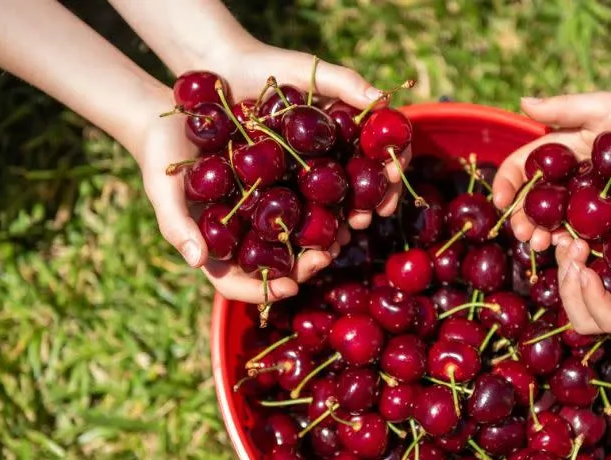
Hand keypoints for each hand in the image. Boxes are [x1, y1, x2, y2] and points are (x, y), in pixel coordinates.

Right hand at [134, 43, 406, 302]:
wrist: (173, 117)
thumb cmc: (159, 158)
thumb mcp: (163, 189)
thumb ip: (176, 225)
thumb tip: (196, 262)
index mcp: (216, 247)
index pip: (238, 283)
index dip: (264, 289)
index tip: (290, 286)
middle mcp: (243, 235)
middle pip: (276, 265)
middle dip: (303, 267)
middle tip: (326, 256)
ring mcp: (263, 211)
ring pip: (296, 238)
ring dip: (321, 241)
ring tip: (343, 233)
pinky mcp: (279, 184)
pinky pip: (305, 202)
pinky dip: (326, 206)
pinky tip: (345, 201)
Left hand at [213, 41, 409, 229]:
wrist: (218, 73)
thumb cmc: (269, 66)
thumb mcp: (310, 71)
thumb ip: (346, 83)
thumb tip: (384, 100)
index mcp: (346, 133)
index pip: (380, 155)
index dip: (390, 172)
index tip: (391, 180)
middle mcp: (330, 157)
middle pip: (360, 187)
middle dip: (369, 205)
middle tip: (367, 217)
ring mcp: (302, 175)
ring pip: (330, 206)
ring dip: (341, 225)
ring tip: (344, 234)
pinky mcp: (273, 187)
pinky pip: (293, 212)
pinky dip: (304, 229)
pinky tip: (309, 243)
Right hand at [491, 91, 610, 250]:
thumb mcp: (599, 106)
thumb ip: (562, 107)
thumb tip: (522, 103)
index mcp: (556, 156)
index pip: (521, 170)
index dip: (506, 184)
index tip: (501, 201)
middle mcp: (565, 181)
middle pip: (534, 203)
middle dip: (522, 219)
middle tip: (522, 233)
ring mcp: (585, 202)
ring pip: (555, 222)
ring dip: (543, 236)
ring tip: (541, 245)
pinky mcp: (608, 217)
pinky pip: (587, 233)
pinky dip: (574, 243)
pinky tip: (568, 250)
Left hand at [551, 193, 610, 334]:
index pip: (606, 320)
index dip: (590, 298)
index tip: (585, 269)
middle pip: (581, 315)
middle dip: (570, 287)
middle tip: (574, 252)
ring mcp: (606, 290)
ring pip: (571, 295)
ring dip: (564, 270)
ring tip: (570, 240)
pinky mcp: (597, 271)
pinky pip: (570, 274)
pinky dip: (563, 258)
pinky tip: (565, 237)